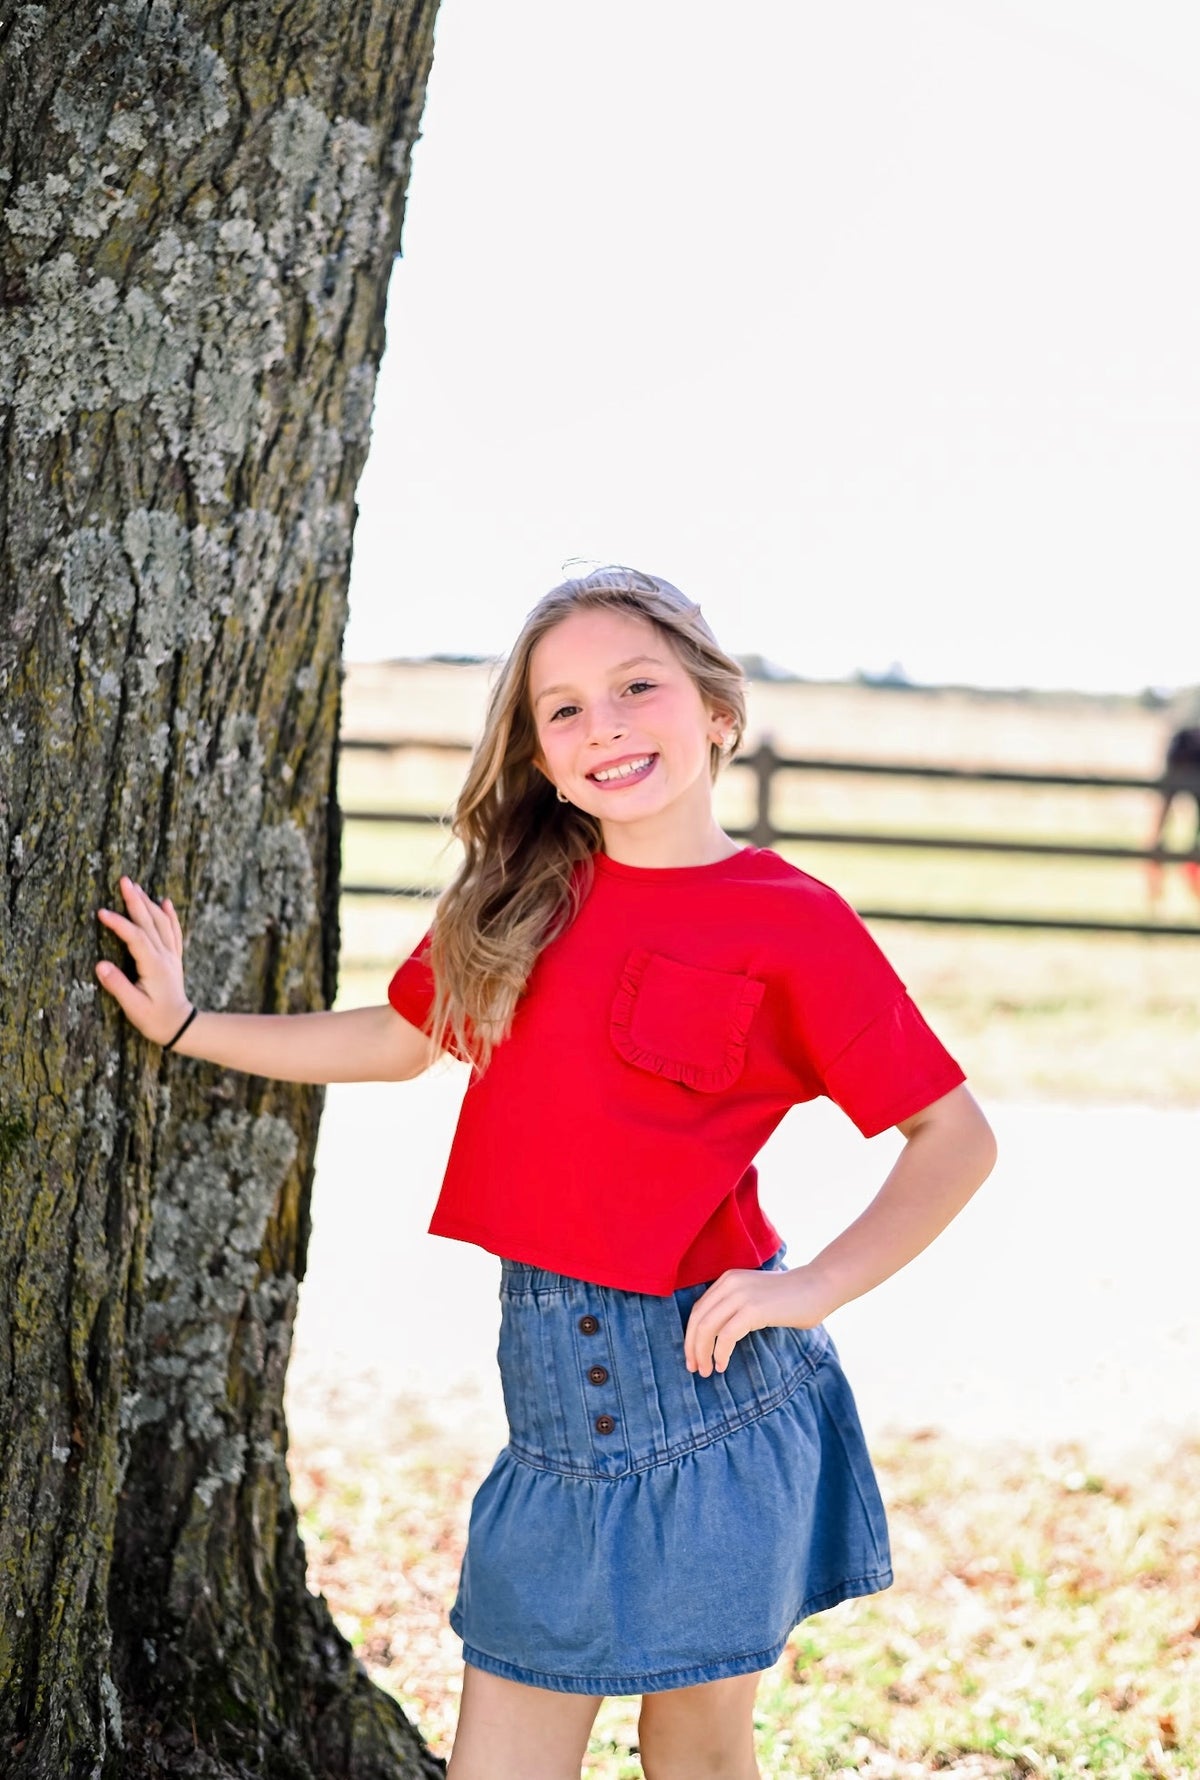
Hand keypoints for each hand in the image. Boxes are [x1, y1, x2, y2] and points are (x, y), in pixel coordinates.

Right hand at [96, 875, 192, 1045]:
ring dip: (149, 903)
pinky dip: (170, 915)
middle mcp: (165, 956)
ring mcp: (171, 955)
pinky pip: (173, 931)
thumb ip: (118, 986)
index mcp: (154, 966)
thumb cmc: (155, 1020)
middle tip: (124, 880)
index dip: (119, 923)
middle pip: (150, 922)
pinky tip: (166, 902)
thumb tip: (100, 965)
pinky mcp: (174, 958)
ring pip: (161, 923)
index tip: (101, 912)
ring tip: (136, 887)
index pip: (135, 937)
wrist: (181, 1025)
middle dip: (135, 900)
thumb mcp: (134, 1008)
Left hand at [683, 1264, 833, 1376]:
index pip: (698, 1310)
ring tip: (707, 1371)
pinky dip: (720, 1353)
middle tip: (694, 1368)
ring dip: (702, 1353)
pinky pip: (726, 1336)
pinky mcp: (753, 1309)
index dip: (691, 1335)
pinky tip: (723, 1365)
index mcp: (727, 1280)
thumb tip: (716, 1335)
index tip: (693, 1356)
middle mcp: (729, 1283)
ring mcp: (740, 1295)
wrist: (818, 1287)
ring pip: (706, 1328)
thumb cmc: (791, 1298)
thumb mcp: (755, 1296)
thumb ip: (736, 1307)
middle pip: (698, 1319)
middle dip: (692, 1347)